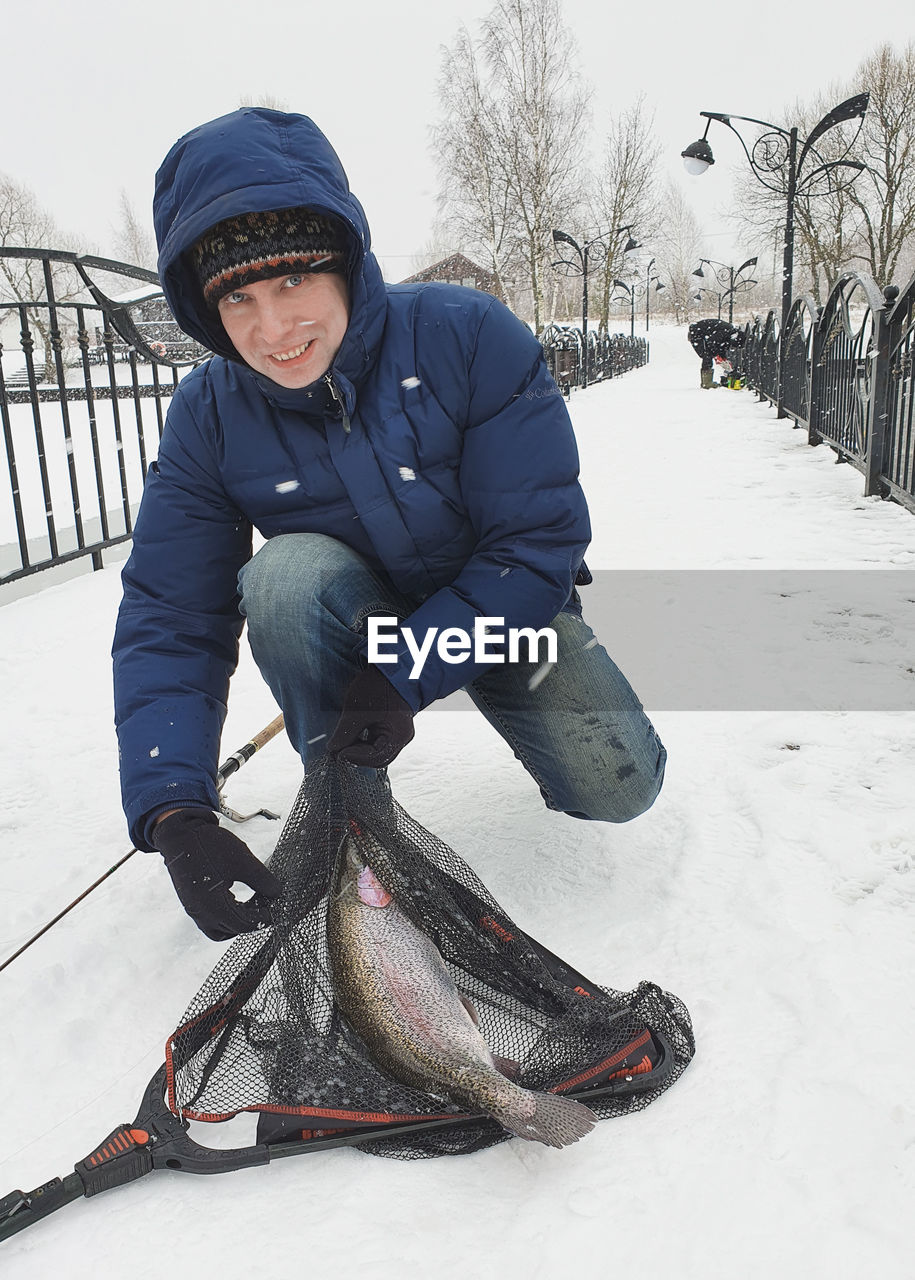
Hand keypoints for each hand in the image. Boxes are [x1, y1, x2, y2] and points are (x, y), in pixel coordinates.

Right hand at [154, 808, 281, 940]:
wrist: (181, 834)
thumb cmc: (210, 846)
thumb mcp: (243, 861)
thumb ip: (263, 880)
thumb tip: (277, 894)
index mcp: (214, 905)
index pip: (245, 924)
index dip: (264, 918)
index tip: (276, 908)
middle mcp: (201, 913)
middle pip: (233, 929)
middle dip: (253, 920)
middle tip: (266, 905)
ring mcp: (194, 909)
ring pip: (219, 930)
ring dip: (237, 923)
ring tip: (251, 905)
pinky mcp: (191, 903)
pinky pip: (210, 921)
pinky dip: (225, 917)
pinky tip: (236, 901)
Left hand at [327, 667, 414, 767]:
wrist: (391, 665)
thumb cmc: (377, 686)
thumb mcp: (357, 710)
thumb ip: (345, 733)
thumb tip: (333, 750)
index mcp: (398, 736)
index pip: (374, 758)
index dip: (354, 757)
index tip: (337, 752)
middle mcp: (401, 738)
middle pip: (377, 759)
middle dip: (357, 756)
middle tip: (338, 750)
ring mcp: (397, 732)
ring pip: (376, 751)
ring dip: (359, 749)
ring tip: (343, 741)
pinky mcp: (391, 727)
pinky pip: (377, 741)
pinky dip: (363, 741)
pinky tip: (352, 734)